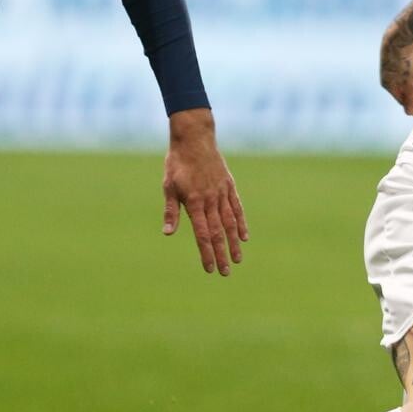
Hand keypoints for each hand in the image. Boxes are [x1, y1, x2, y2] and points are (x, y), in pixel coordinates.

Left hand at [162, 108, 247, 276]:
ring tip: (238, 259)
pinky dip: (241, 223)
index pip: (202, 234)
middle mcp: (210, 200)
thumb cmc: (177, 163)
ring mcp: (222, 193)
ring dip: (234, 243)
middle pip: (218, 233)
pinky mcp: (229, 186)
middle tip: (225, 272)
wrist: (194, 139)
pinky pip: (237, 208)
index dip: (206, 253)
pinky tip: (244, 237)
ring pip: (230, 223)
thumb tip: (168, 233)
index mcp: (194, 202)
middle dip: (222, 254)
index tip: (210, 268)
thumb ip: (171, 211)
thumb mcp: (169, 186)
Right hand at [380, 27, 412, 116]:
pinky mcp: (399, 53)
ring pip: (404, 75)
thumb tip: (410, 114)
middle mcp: (387, 74)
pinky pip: (408, 64)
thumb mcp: (409, 84)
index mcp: (387, 84)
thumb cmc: (404, 64)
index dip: (408, 106)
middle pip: (401, 88)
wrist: (400, 38)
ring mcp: (392, 63)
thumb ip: (410, 99)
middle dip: (411, 96)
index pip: (399, 99)